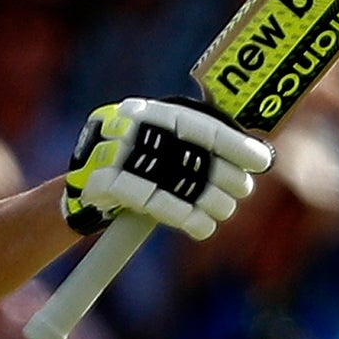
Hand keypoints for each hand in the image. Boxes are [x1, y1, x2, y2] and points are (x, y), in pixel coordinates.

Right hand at [62, 98, 272, 239]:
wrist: (76, 190)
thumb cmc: (131, 165)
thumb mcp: (159, 142)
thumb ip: (195, 140)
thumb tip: (253, 149)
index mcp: (147, 111)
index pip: (200, 125)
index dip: (234, 144)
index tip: (262, 159)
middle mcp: (129, 127)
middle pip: (192, 154)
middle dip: (225, 175)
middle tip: (242, 189)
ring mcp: (113, 154)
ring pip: (179, 180)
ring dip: (211, 200)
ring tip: (225, 209)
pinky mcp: (103, 184)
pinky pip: (155, 203)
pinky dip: (186, 217)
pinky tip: (205, 227)